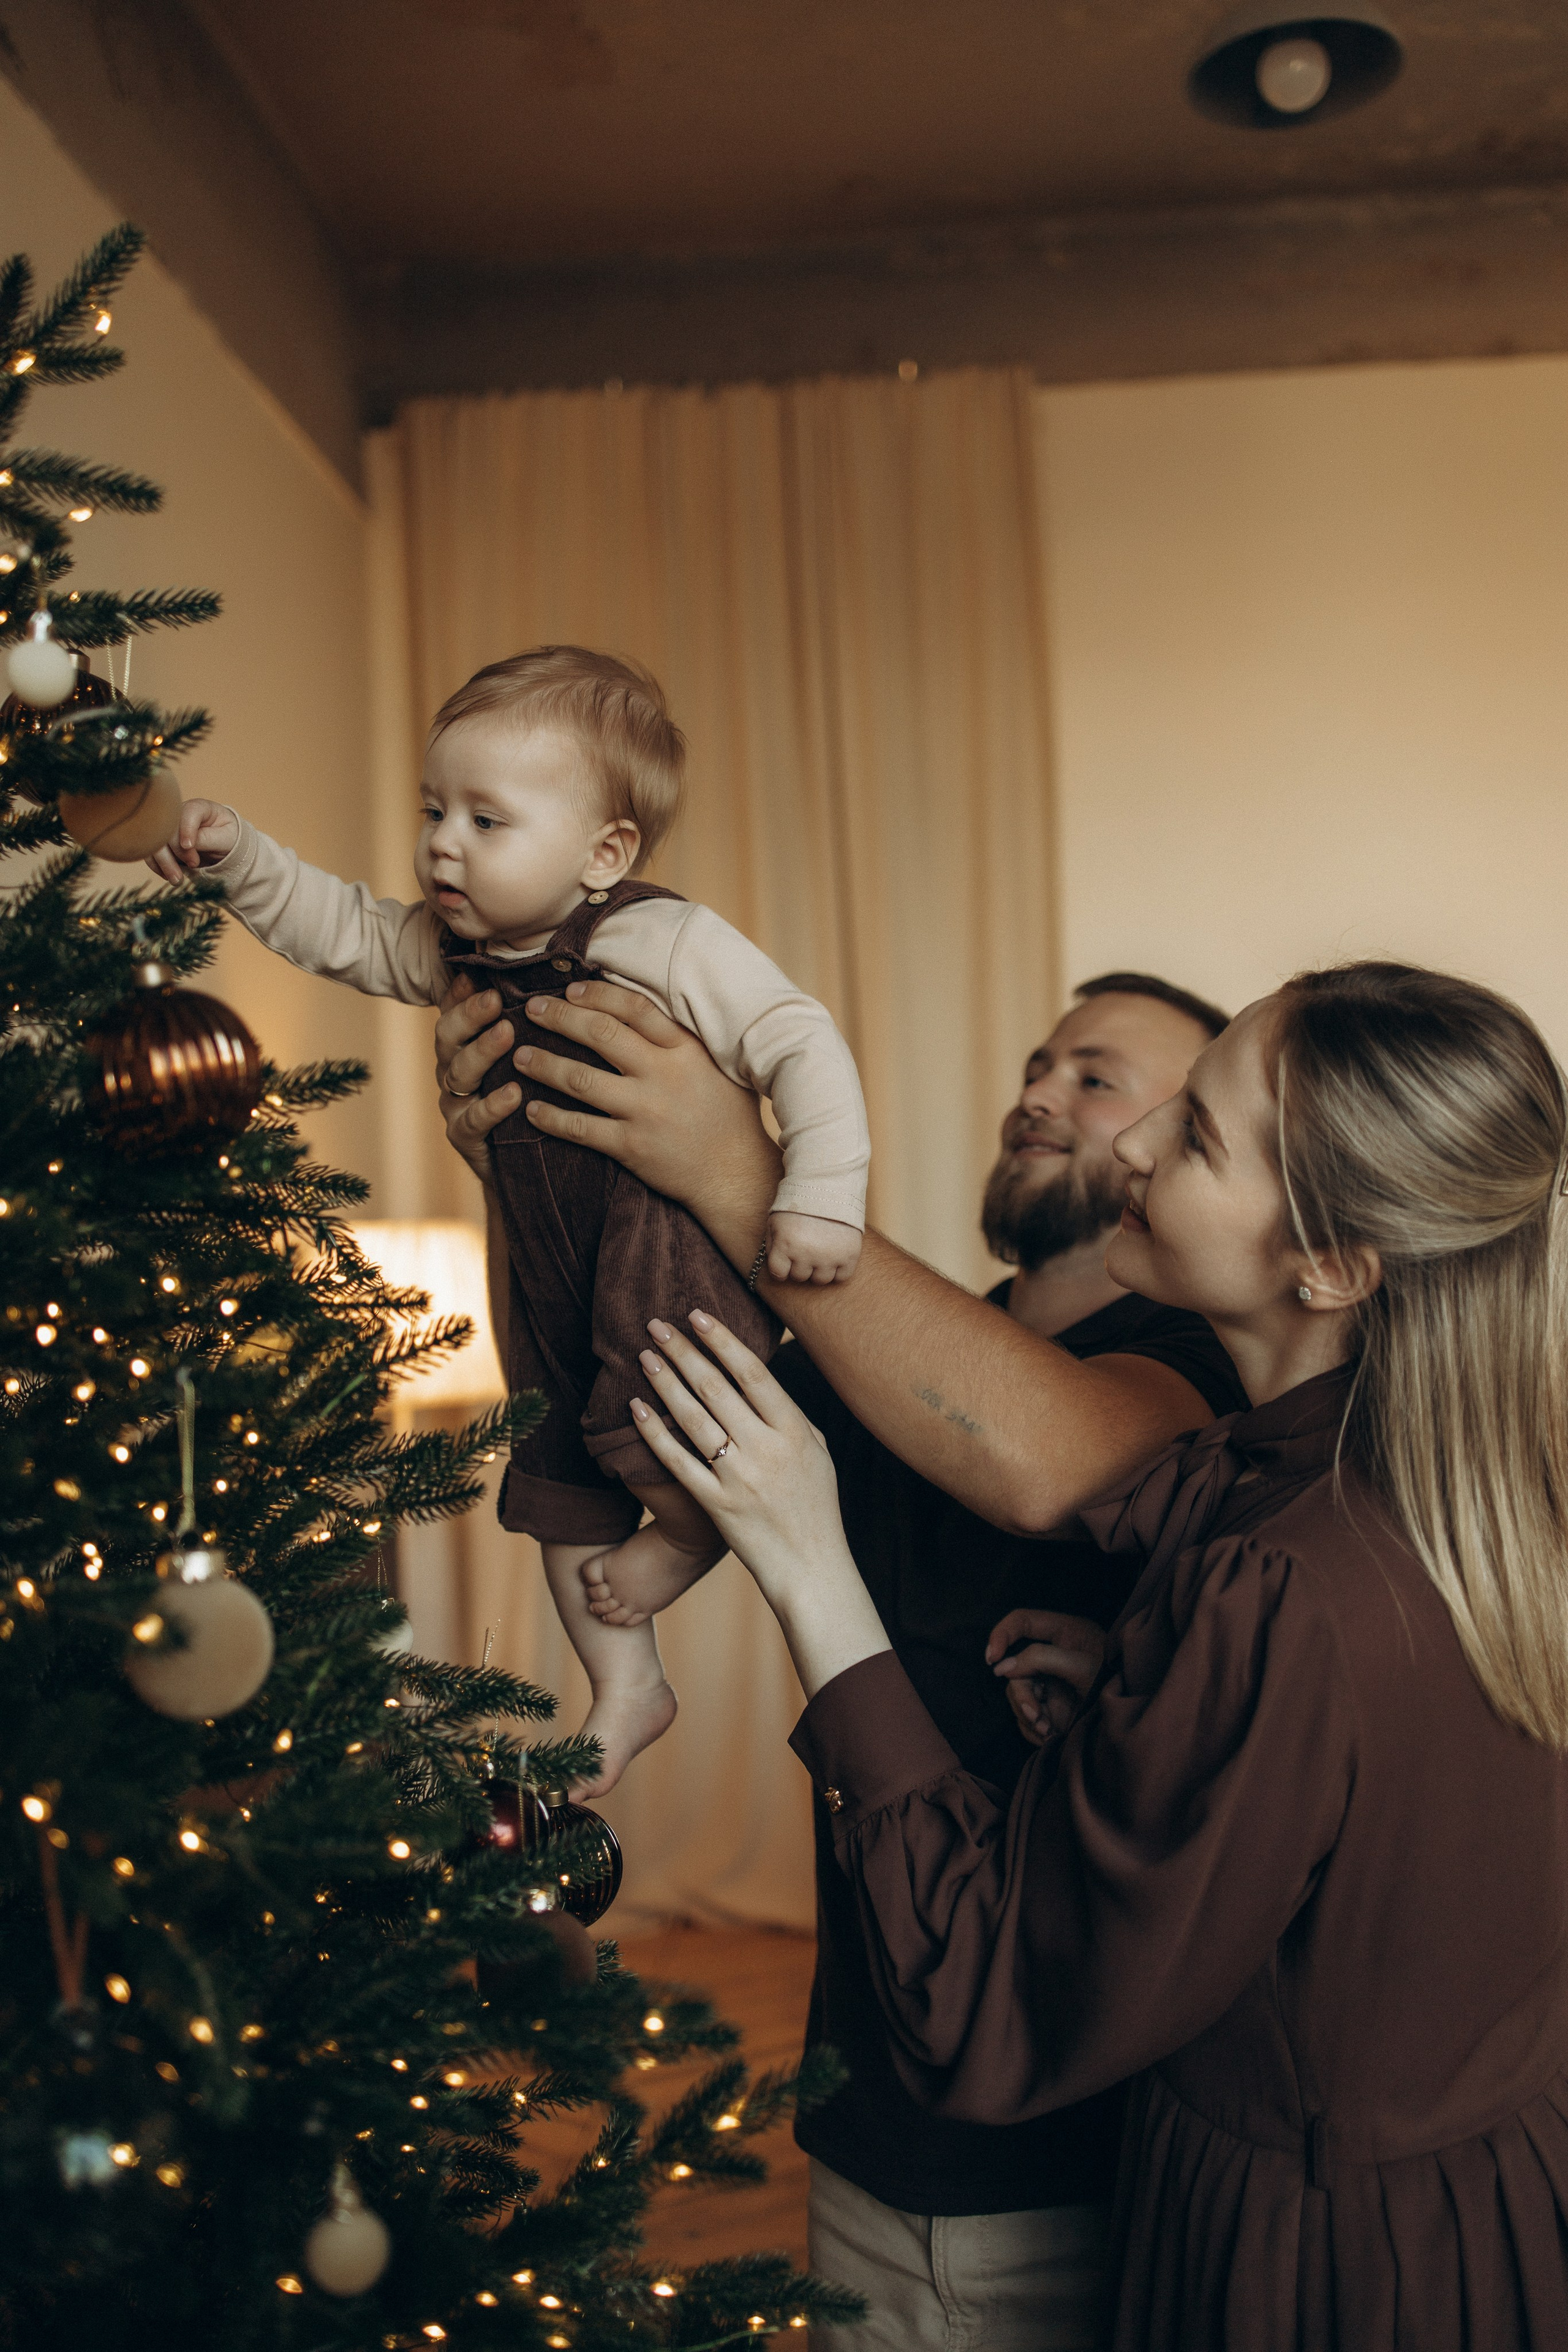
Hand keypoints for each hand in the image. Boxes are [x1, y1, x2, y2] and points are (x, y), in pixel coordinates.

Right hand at [144, 797, 237, 881]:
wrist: (223, 846)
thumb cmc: (228, 838)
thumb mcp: (226, 838)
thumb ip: (207, 839)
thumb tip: (186, 845)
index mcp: (199, 808)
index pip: (188, 812)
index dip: (186, 829)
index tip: (189, 846)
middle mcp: (179, 815)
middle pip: (168, 828)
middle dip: (177, 850)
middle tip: (194, 865)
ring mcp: (167, 829)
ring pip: (156, 842)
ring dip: (164, 862)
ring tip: (177, 880)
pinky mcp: (161, 843)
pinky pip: (151, 854)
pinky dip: (158, 867)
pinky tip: (169, 877)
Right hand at [433, 973, 519, 1180]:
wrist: (523, 1166)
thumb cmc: (530, 1100)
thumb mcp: (528, 1060)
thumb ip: (530, 1026)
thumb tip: (555, 979)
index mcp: (464, 1047)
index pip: (454, 1012)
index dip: (461, 993)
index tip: (477, 974)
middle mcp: (453, 1071)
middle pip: (449, 1036)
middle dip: (470, 1015)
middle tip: (495, 998)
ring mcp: (455, 1104)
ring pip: (459, 1073)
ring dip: (482, 1051)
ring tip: (507, 1034)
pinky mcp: (464, 1137)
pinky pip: (474, 1120)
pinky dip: (493, 1105)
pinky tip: (514, 1093)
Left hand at [514, 979, 779, 1254]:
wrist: (735, 1175)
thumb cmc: (729, 1117)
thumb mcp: (716, 1066)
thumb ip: (683, 1039)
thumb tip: (641, 1011)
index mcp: (685, 1049)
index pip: (634, 1009)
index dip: (597, 995)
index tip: (571, 990)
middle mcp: (663, 1075)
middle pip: (600, 1035)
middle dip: (559, 1018)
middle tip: (531, 1010)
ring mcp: (645, 1111)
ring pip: (580, 1079)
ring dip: (544, 1065)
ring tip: (520, 1056)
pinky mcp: (631, 1146)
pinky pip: (580, 1128)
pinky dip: (551, 1118)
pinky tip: (532, 1110)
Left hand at [626, 1309, 889, 1696]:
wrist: (811, 1567)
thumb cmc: (814, 1505)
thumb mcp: (815, 1452)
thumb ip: (788, 1415)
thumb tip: (757, 1376)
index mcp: (794, 1430)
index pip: (752, 1373)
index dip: (721, 1340)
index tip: (696, 1315)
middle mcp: (766, 1449)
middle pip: (715, 1388)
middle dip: (683, 1351)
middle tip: (656, 1325)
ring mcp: (739, 1478)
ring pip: (692, 1418)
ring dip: (665, 1382)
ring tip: (644, 1355)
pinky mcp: (716, 1505)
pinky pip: (677, 1462)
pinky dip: (654, 1433)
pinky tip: (636, 1408)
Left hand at [768, 1211, 861, 1284]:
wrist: (830, 1186)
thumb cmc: (799, 1204)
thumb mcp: (775, 1221)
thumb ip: (772, 1246)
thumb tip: (776, 1268)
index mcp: (786, 1244)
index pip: (778, 1274)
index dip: (781, 1268)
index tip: (786, 1261)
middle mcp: (806, 1254)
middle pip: (800, 1276)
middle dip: (800, 1265)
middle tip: (805, 1249)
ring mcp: (829, 1256)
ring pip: (820, 1279)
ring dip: (818, 1269)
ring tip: (820, 1251)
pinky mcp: (850, 1255)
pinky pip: (842, 1277)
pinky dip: (838, 1270)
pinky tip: (834, 1256)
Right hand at [985, 1608, 1105, 1747]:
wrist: (1132, 1723)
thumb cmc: (1115, 1684)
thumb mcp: (1082, 1666)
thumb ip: (1041, 1659)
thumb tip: (1002, 1669)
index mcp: (1063, 1633)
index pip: (1022, 1622)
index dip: (1002, 1634)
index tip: (992, 1659)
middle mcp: (1052, 1656)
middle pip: (1016, 1667)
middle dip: (1022, 1696)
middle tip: (1036, 1716)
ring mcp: (1050, 1683)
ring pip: (1017, 1693)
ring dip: (1027, 1715)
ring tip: (1047, 1731)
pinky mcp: (1049, 1707)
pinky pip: (1025, 1716)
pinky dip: (1032, 1728)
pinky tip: (1050, 1737)